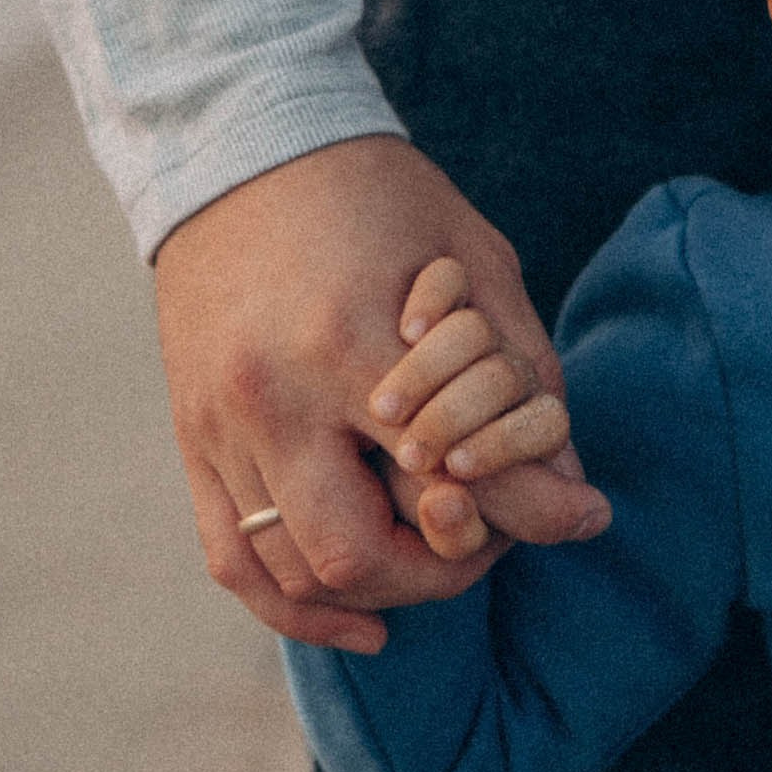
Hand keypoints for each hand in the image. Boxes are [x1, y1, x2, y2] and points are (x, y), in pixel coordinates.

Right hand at [154, 136, 608, 651]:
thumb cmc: (380, 198)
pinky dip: (294, 608)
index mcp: (348, 343)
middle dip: (438, 571)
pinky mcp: (191, 438)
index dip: (518, 515)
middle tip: (485, 543)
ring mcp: (218, 425)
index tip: (562, 511)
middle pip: (357, 555)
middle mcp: (271, 397)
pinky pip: (234, 559)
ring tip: (432, 567)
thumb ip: (526, 382)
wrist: (241, 147)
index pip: (447, 479)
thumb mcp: (475, 266)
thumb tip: (580, 504)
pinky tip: (359, 623)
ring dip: (373, 594)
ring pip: (293, 572)